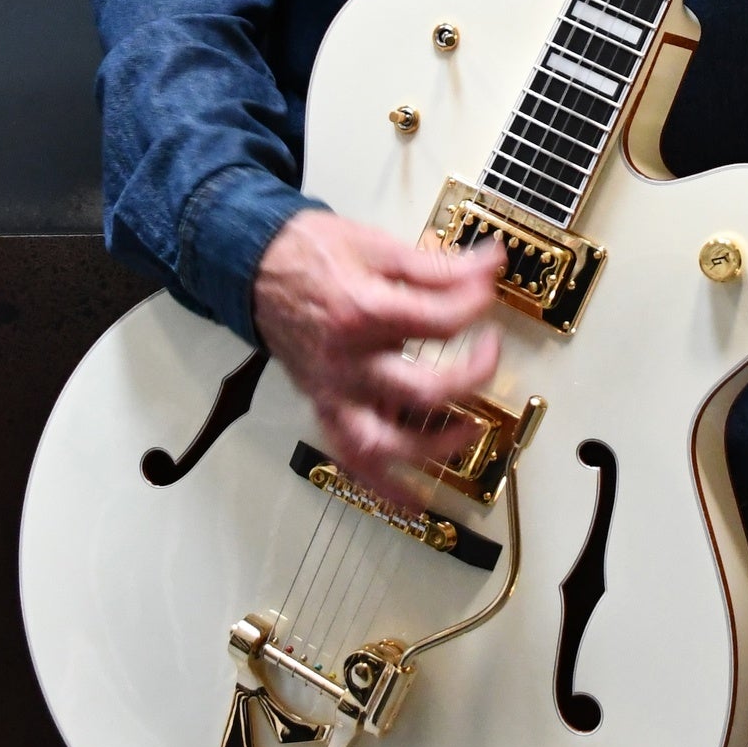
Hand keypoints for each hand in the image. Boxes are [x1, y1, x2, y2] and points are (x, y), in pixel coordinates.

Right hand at [252, 211, 503, 504]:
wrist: (257, 268)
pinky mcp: (325, 408)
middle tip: (491, 351)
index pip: (439, 321)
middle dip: (471, 376)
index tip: (487, 288)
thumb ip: (438, 267)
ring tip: (470, 432)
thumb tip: (487, 266)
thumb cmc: (312, 255)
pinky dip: (385, 486)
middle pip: (421, 391)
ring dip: (435, 448)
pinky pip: (353, 460)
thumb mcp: (379, 248)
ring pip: (385, 443)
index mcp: (360, 313)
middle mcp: (346, 362)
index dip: (476, 302)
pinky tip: (416, 498)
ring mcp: (333, 392)